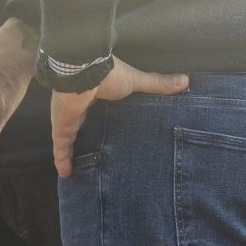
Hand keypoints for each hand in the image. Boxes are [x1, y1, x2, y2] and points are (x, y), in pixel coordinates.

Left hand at [51, 57, 188, 178]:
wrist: (86, 72)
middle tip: (94, 156)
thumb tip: (185, 81)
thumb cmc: (110, 75)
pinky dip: (62, 159)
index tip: (108, 133)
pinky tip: (66, 173)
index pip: (97, 111)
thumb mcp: (137, 82)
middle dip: (85, 139)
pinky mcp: (62, 126)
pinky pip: (60, 146)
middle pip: (81, 127)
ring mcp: (69, 118)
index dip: (100, 121)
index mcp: (96, 96)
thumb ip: (157, 84)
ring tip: (78, 169)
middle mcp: (80, 108)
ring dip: (71, 152)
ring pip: (68, 138)